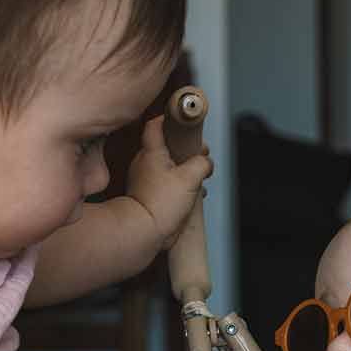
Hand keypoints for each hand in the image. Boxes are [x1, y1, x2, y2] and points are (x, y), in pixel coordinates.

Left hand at [127, 114, 212, 247]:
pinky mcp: (149, 196)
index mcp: (152, 153)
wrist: (144, 232)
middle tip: (199, 153)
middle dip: (184, 149)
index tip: (181, 118)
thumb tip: (206, 161)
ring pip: (167, 167)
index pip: (155, 125)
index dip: (168, 118)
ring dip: (184, 170)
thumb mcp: (190, 178)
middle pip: (165, 146)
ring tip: (198, 178)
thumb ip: (201, 163)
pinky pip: (166, 184)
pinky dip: (180, 186)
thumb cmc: (160, 204)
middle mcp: (145, 163)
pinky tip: (191, 195)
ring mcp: (145, 180)